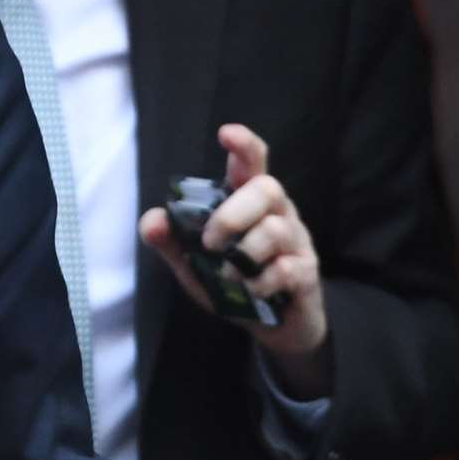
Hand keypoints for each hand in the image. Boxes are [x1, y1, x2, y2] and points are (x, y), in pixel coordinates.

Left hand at [138, 124, 331, 398]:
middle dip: (232, 214)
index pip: (253, 161)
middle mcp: (277, 212)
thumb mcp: (194, 262)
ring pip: (276, 229)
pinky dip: (260, 282)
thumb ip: (172, 241)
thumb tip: (151, 220)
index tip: (226, 133)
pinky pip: (287, 268)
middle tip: (210, 243)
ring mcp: (296, 240)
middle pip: (268, 188)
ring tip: (228, 276)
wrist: (274, 325)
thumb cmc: (233, 280)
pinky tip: (250, 291)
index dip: (243, 145)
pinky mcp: (307, 271)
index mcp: (249, 200)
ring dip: (244, 255)